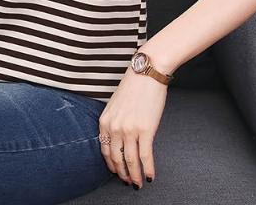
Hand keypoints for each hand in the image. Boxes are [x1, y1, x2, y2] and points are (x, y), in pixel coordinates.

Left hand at [98, 67, 168, 187]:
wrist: (147, 73)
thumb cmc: (133, 86)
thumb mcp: (115, 105)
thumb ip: (114, 122)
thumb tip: (119, 139)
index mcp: (105, 121)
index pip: (104, 150)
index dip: (111, 165)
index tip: (116, 172)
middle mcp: (114, 127)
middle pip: (117, 159)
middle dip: (123, 173)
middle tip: (128, 182)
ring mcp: (129, 130)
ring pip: (131, 161)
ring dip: (135, 176)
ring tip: (139, 183)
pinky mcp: (145, 130)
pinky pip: (145, 156)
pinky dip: (149, 169)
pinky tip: (151, 176)